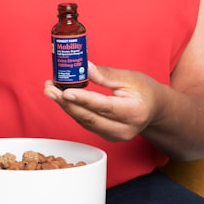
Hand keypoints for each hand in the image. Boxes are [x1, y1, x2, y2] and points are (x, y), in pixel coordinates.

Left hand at [44, 63, 160, 141]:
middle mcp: (124, 129)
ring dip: (65, 106)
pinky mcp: (106, 136)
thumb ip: (107, 75)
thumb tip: (84, 67)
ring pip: (84, 122)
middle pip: (89, 118)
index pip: (105, 107)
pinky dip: (73, 110)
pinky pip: (85, 123)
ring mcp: (114, 136)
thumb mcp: (130, 77)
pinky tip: (61, 98)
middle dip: (66, 102)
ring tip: (50, 90)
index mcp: (134, 112)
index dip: (84, 100)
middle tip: (50, 88)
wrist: (154, 109)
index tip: (66, 91)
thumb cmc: (145, 91)